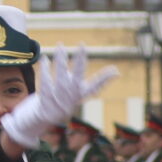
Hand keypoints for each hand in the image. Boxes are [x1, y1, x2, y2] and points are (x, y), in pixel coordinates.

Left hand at [0, 46, 118, 153]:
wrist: (44, 117)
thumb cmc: (66, 100)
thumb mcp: (80, 93)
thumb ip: (96, 83)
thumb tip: (117, 73)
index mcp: (81, 94)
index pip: (96, 86)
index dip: (105, 79)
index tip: (114, 70)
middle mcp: (71, 95)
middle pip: (78, 76)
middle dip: (80, 61)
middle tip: (82, 45)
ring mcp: (58, 96)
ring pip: (60, 75)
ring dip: (61, 59)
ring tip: (60, 45)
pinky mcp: (45, 96)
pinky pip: (45, 79)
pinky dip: (45, 69)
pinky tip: (45, 58)